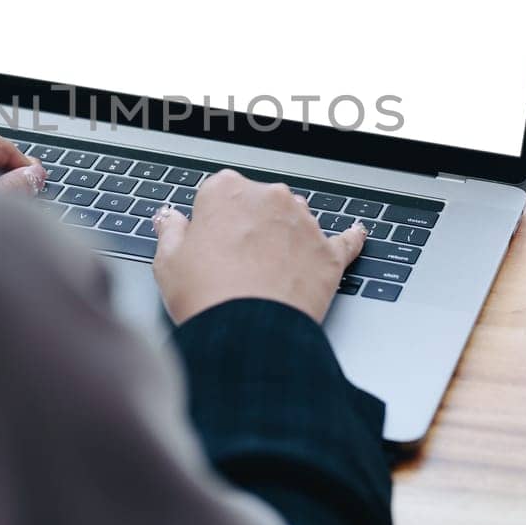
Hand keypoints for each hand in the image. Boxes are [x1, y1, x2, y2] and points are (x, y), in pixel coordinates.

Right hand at [151, 170, 366, 323]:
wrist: (247, 333)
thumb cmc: (206, 296)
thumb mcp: (168, 262)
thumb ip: (171, 231)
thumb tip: (169, 218)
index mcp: (226, 191)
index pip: (218, 194)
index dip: (212, 222)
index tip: (208, 243)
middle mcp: (270, 197)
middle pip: (259, 203)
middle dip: (250, 226)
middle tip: (234, 263)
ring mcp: (304, 223)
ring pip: (296, 219)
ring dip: (286, 236)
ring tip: (270, 269)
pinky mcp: (329, 253)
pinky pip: (345, 240)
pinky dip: (350, 237)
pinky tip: (357, 233)